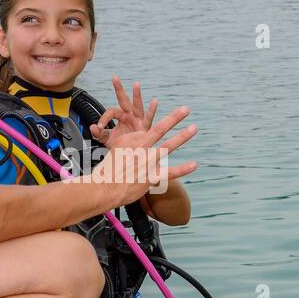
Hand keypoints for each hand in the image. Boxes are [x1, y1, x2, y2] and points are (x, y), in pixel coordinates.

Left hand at [88, 76, 156, 151]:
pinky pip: (149, 117)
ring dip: (136, 95)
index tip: (99, 126)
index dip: (104, 118)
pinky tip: (154, 101)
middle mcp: (129, 115)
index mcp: (120, 116)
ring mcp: (138, 119)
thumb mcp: (108, 139)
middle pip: (123, 100)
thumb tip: (92, 127)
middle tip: (114, 77)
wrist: (131, 153)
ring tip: (136, 84)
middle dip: (119, 89)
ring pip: (137, 105)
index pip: (111, 112)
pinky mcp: (145, 127)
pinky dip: (152, 110)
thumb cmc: (121, 144)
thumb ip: (99, 134)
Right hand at [88, 77, 197, 206]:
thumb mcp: (115, 149)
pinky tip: (194, 164)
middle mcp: (140, 148)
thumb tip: (140, 138)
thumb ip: (130, 142)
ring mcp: (147, 162)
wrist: (104, 188)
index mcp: (132, 140)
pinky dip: (183, 169)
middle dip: (174, 118)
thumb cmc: (109, 169)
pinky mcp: (150, 177)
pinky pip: (170, 172)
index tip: (168, 121)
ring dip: (181, 136)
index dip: (160, 126)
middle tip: (185, 109)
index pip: (150, 130)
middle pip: (160, 129)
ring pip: (167, 146)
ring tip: (194, 128)